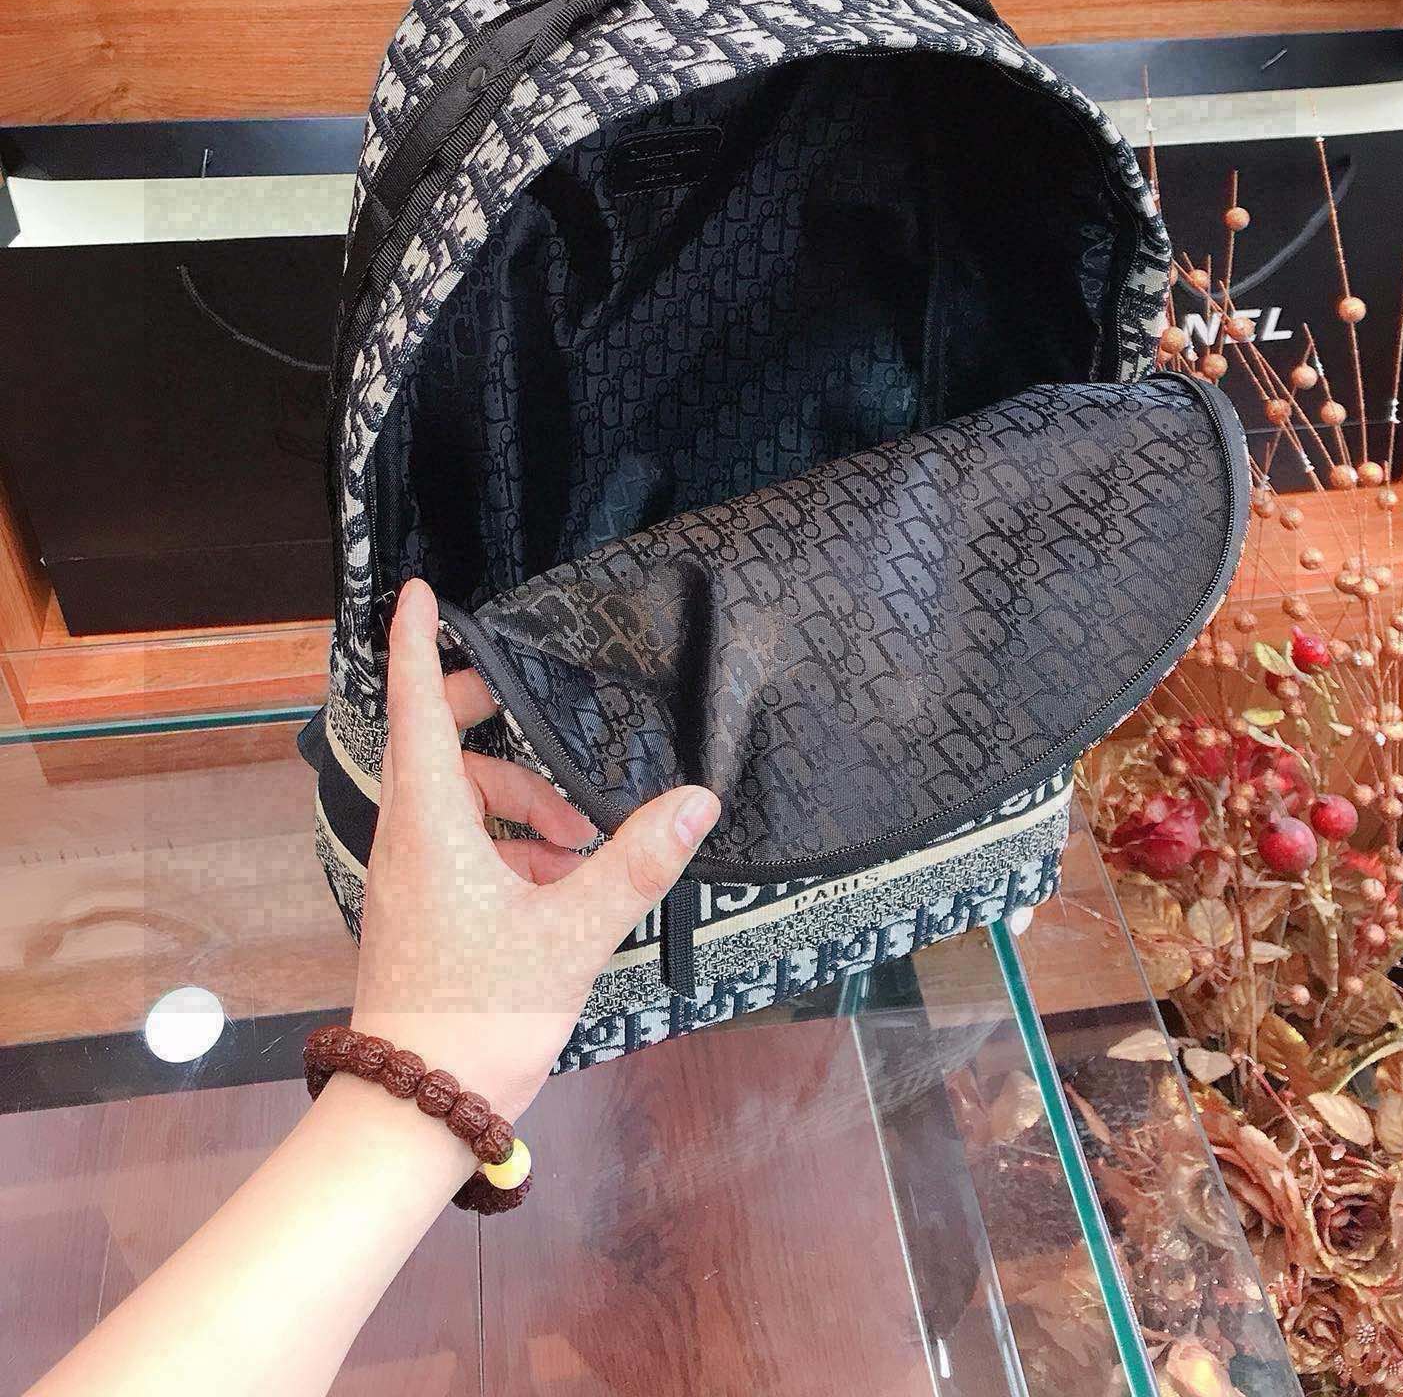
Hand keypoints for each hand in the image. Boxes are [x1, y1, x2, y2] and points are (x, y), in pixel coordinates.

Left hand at [350, 578, 719, 1122]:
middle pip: (435, 741)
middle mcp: (408, 838)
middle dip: (487, 715)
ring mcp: (408, 876)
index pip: (418, 707)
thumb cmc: (482, 1017)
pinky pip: (459, 841)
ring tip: (582, 840)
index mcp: (432, 825)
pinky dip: (508, 840)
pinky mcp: (418, 908)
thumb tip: (696, 798)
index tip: (418, 590)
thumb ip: (635, 861)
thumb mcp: (574, 933)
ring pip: (455, 797)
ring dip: (517, 797)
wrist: (415, 1109)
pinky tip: (561, 880)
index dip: (418, 643)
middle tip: (538, 706)